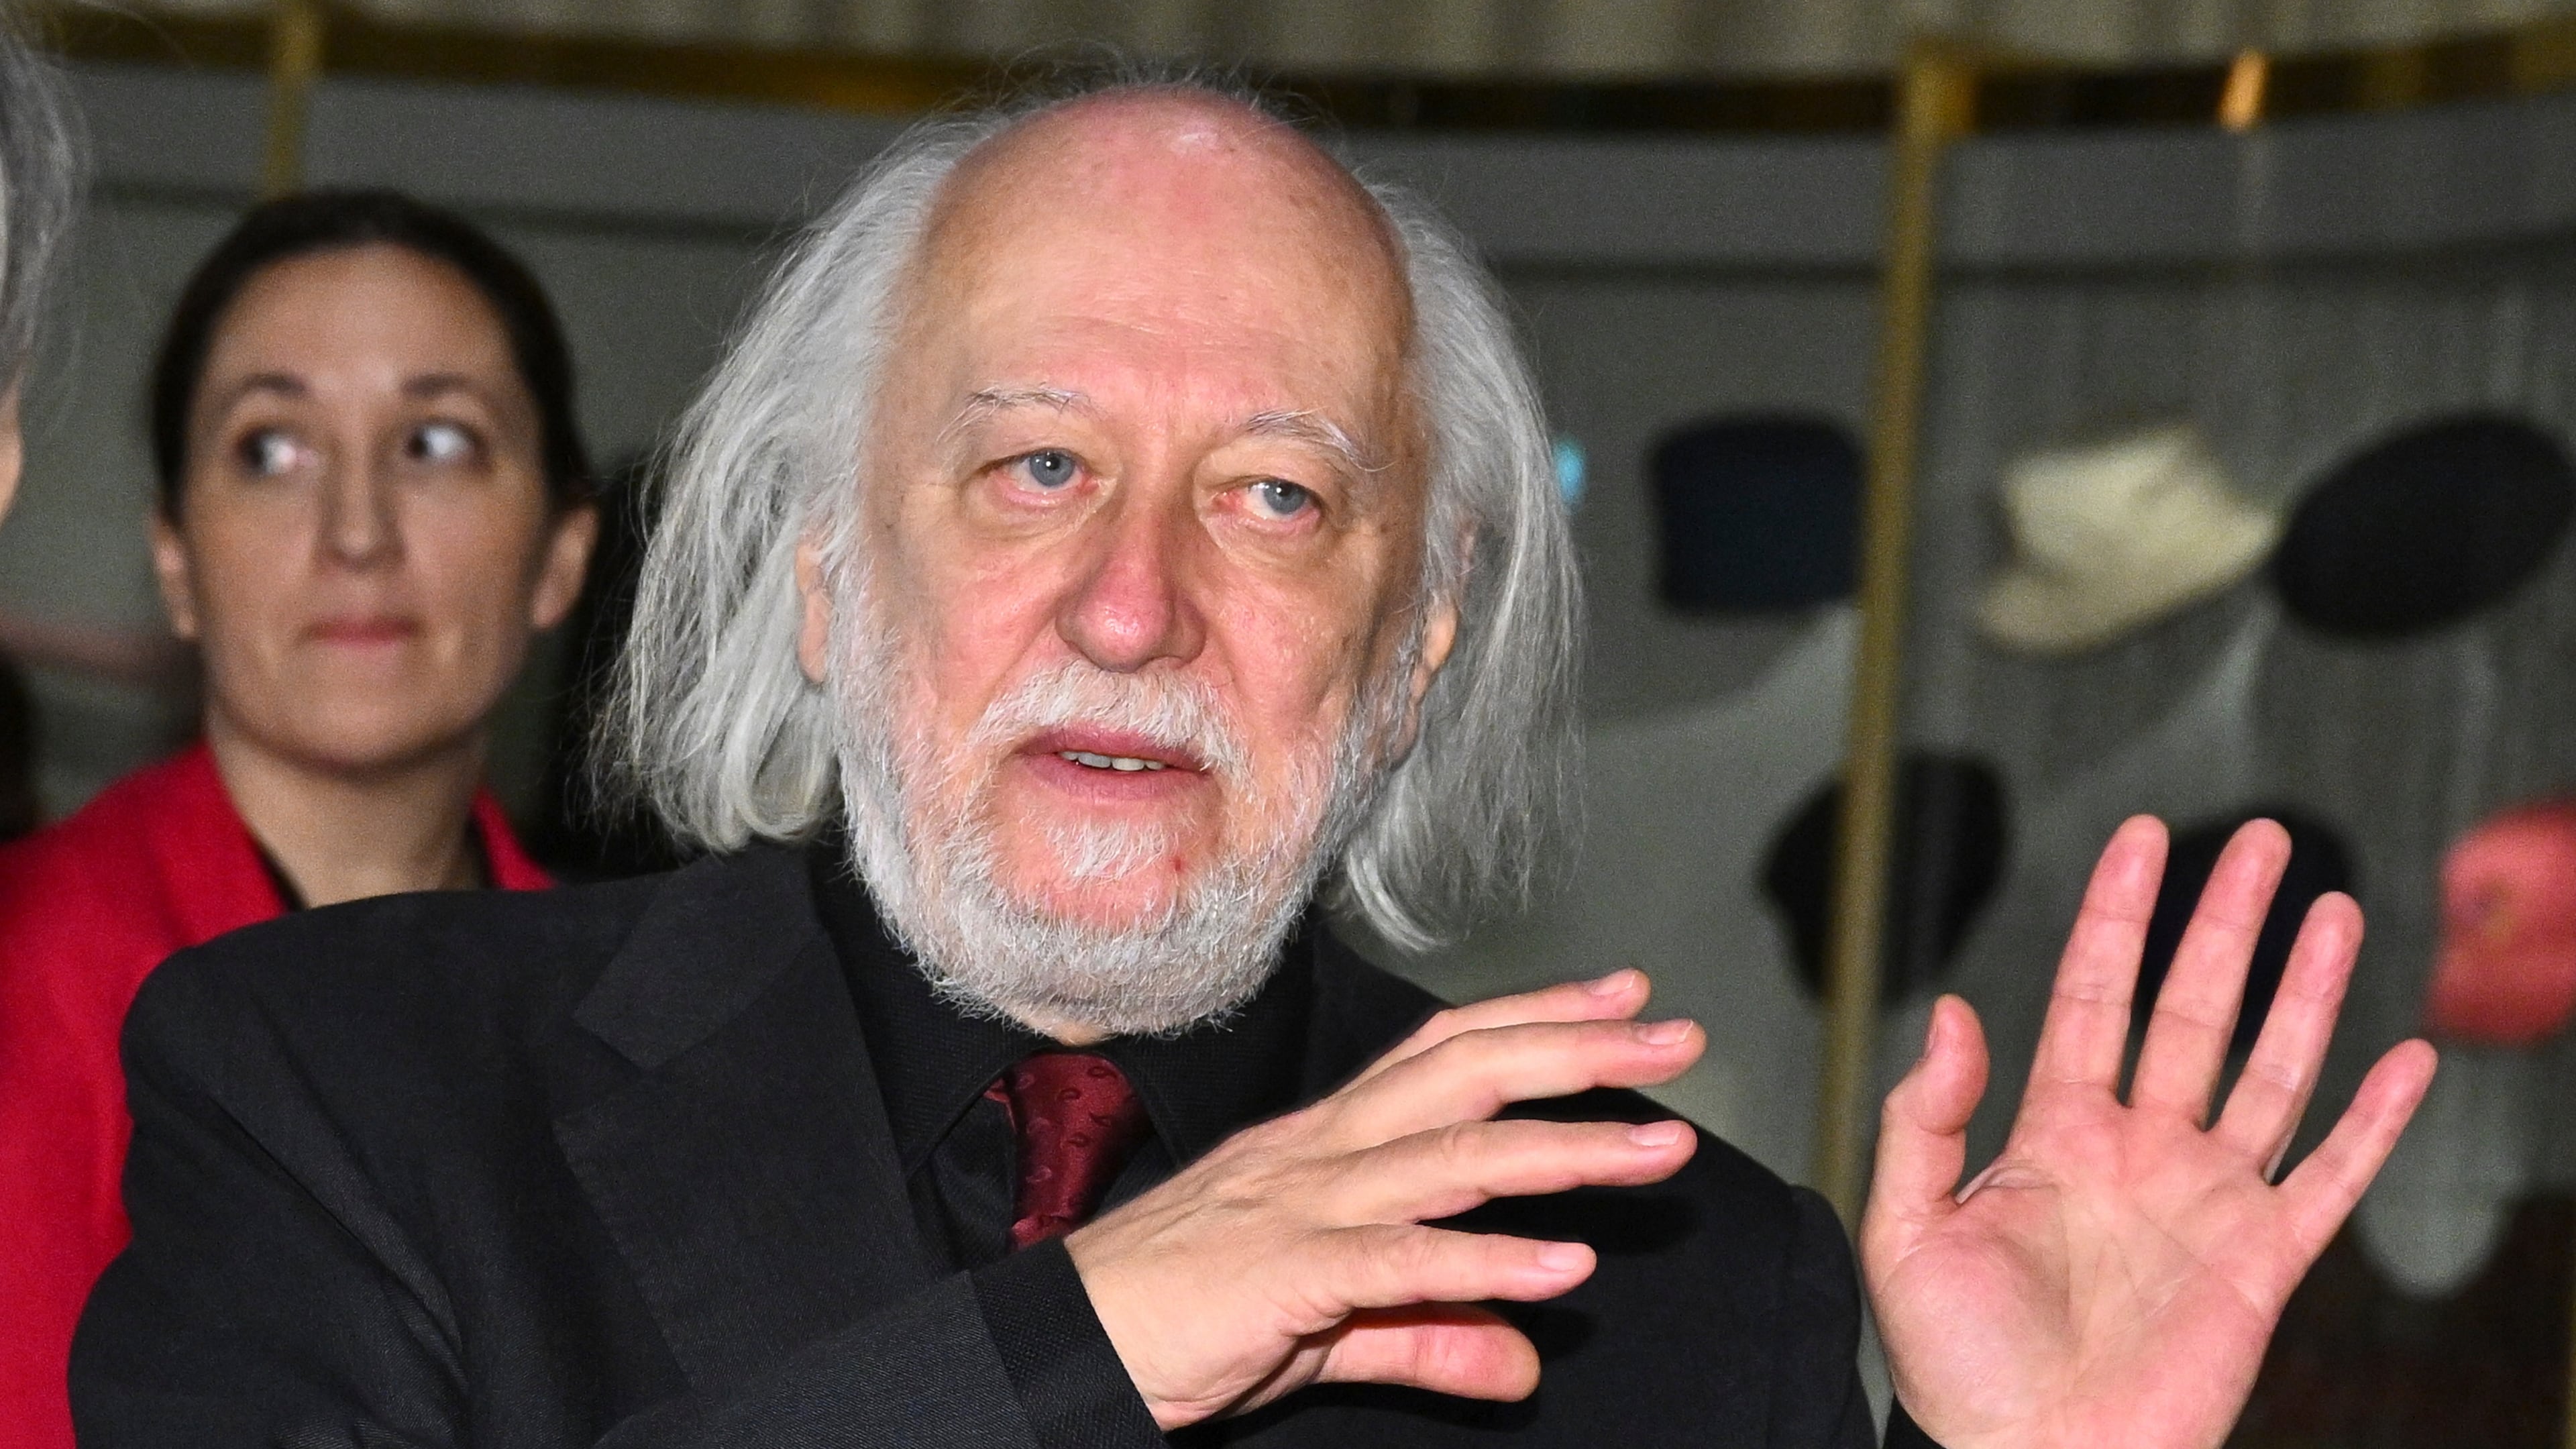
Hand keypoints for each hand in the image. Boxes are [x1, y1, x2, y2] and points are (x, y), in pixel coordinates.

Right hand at [1067, 969, 1703, 1429]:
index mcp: (1329, 1145)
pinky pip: (1401, 1263)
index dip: (1537, 1019)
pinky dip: (1488, 1262)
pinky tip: (1564, 1265)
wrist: (1063, 1346)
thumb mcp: (1331, 1331)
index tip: (1623, 993)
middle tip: (1679, 1034)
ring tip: (1662, 1150)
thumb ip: (1431, 1335)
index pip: (1448, 1055)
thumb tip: (1525, 1361)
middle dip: (1579, 1050)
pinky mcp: (1285, 1275)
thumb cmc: (1181, 1321)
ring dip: (1568, 1150)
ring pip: (1454, 1158)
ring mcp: (1304, 1206)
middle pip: (1467, 1075)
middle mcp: (1324, 1153)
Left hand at [1863, 816, 2437, 1448]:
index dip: (2115, 918)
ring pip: (2269, 1070)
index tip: (2142, 840)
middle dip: (2222, 923)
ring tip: (2334, 909)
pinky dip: (2374, 1122)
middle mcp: (2137, 1148)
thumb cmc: (1954, 1362)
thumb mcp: (1904, 1229)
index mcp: (2051, 1130)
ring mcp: (2205, 1199)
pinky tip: (2408, 1059)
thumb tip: (1953, 1013)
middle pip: (2190, 1009)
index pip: (2088, 995)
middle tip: (2257, 839)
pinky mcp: (2262, 1261)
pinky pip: (2331, 1176)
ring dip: (2305, 992)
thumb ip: (1922, 1118)